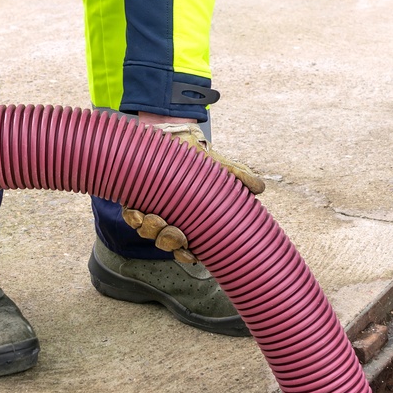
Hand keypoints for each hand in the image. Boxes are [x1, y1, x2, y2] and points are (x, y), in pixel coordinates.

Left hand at [123, 120, 264, 262]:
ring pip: (149, 232)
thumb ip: (239, 176)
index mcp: (191, 220)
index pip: (189, 248)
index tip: (190, 254)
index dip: (187, 255)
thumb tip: (260, 187)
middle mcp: (171, 219)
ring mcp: (152, 210)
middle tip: (174, 232)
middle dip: (169, 242)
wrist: (173, 136)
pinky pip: (131, 217)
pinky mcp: (136, 199)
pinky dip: (133, 217)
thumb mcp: (220, 166)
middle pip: (167, 243)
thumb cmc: (198, 157)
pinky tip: (138, 212)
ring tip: (155, 218)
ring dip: (151, 230)